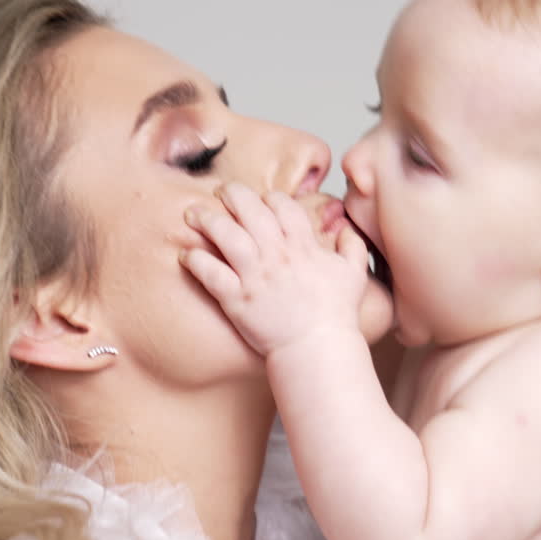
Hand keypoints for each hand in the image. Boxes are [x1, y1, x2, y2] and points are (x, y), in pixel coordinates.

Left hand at [180, 182, 368, 354]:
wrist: (318, 349)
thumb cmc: (337, 315)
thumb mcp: (354, 275)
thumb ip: (353, 246)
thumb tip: (348, 227)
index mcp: (303, 246)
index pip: (282, 205)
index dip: (270, 197)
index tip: (262, 199)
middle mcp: (276, 255)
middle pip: (249, 210)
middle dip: (232, 194)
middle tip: (221, 190)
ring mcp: (255, 276)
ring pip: (225, 236)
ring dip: (207, 220)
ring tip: (193, 214)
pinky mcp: (237, 299)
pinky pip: (210, 273)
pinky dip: (196, 261)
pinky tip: (186, 255)